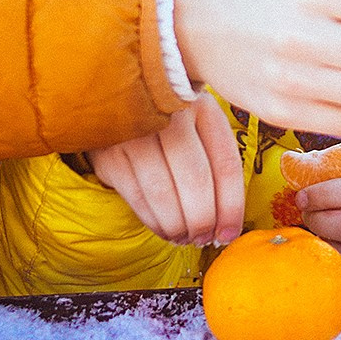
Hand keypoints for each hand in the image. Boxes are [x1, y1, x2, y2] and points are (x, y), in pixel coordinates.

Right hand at [89, 92, 244, 245]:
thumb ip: (218, 162)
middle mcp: (170, 113)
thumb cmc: (170, 124)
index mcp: (203, 107)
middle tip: (204, 238)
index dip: (231, 206)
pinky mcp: (109, 151)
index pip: (225, 164)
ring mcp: (136, 131)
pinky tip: (163, 229)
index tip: (229, 233)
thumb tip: (229, 224)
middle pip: (195, 179)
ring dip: (177, 226)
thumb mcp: (200, 127)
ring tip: (184, 237)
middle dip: (203, 220)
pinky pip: (137, 197)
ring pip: (163, 192)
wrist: (115, 101)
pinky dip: (153, 221)